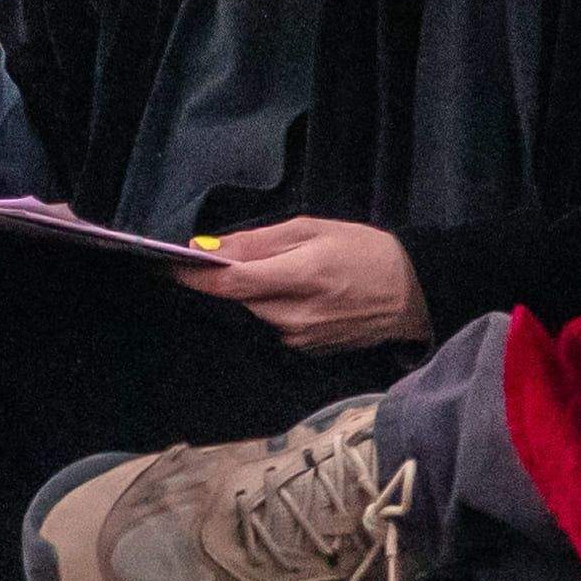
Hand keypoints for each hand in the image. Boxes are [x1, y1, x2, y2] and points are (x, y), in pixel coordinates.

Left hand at [190, 217, 428, 352]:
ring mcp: (299, 339)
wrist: (413, 295)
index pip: (230, 282)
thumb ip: (259, 241)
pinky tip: (294, 293)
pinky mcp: (305, 351)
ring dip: (251, 294)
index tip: (167, 263)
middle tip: (221, 257)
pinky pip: (272, 326)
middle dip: (224, 280)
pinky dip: (271, 308)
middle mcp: (295, 316)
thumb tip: (211, 248)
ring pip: (253, 313)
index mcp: (300, 277)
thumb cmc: (366, 252)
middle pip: (236, 299)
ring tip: (279, 272)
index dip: (194, 275)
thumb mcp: (314, 230)